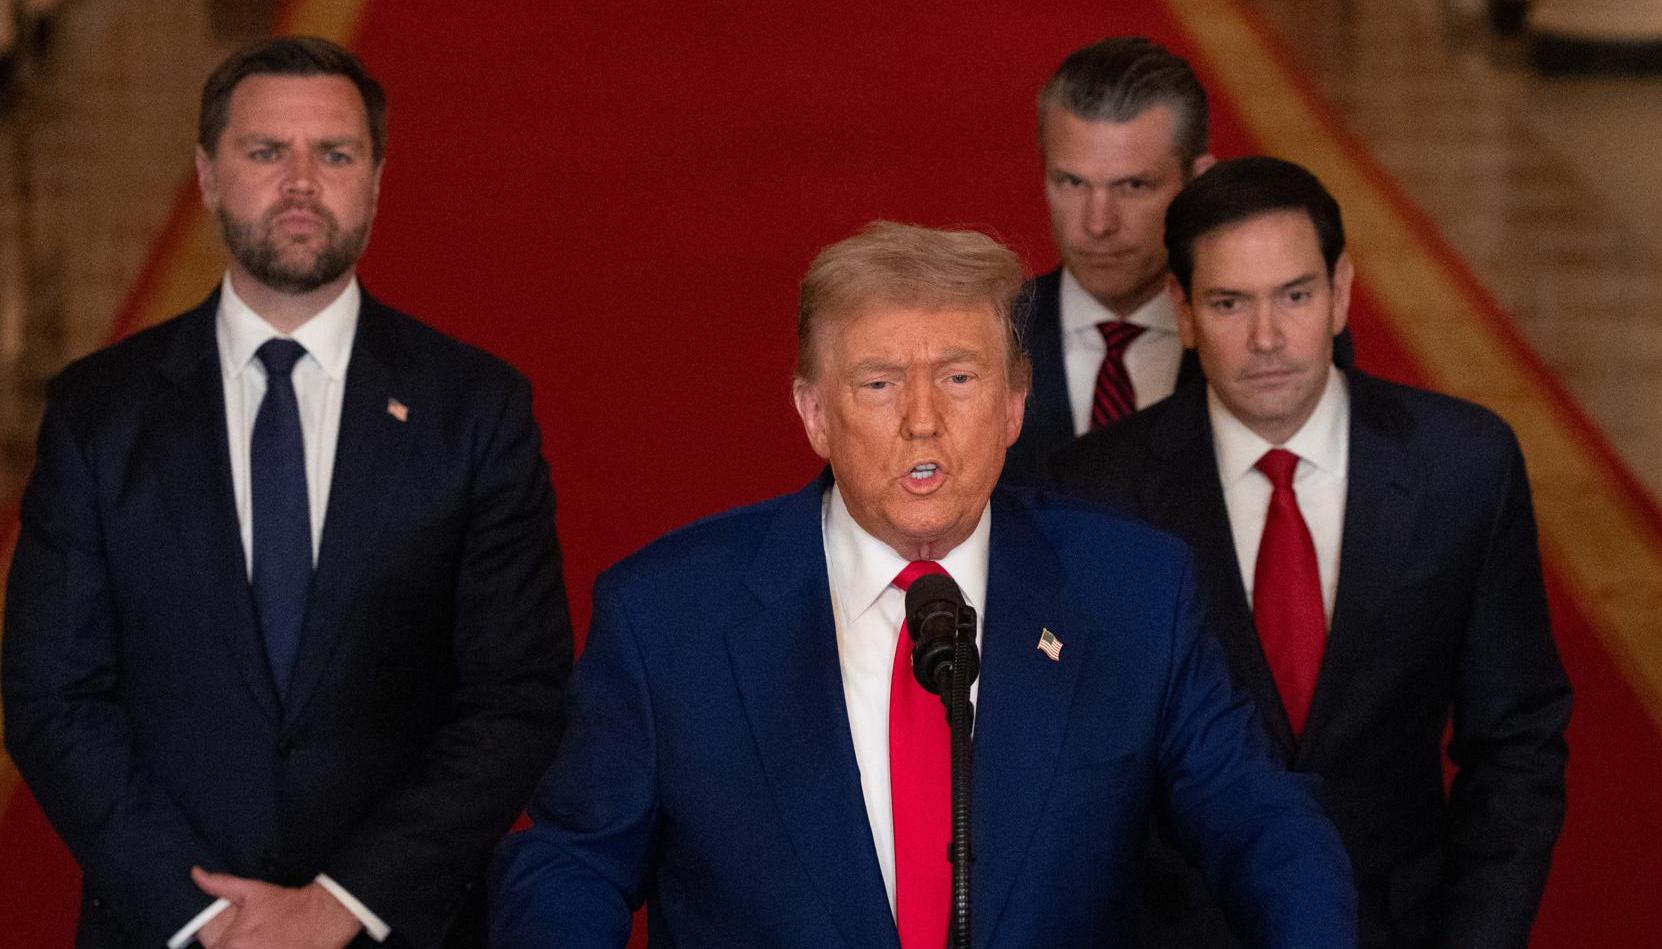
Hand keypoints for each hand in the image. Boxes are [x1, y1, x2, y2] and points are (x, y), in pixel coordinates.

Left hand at [191, 867, 361, 948]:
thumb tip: (196, 874)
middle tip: (252, 940)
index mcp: (234, 943)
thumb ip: (220, 885)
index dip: (220, 946)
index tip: (230, 941)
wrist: (322, 916)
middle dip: (235, 948)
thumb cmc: (286, 904)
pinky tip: (271, 946)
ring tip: (263, 942)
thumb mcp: (252, 891)